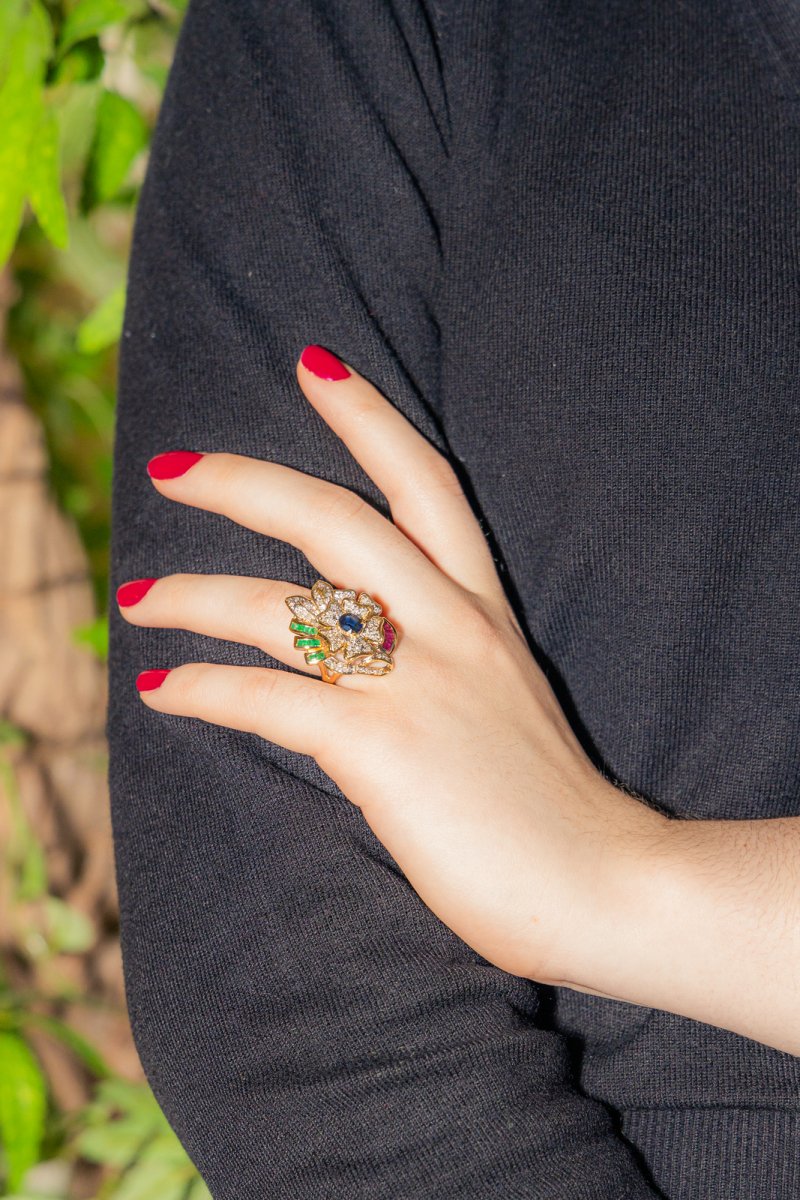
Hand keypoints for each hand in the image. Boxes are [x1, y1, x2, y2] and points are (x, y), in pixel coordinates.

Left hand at [117, 344, 663, 984]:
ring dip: (196, 597)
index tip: (313, 364)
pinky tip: (166, 692)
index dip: (369, 416)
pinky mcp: (385, 750)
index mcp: (481, 612)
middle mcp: (449, 629)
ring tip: (138, 602)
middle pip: (334, 521)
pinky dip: (206, 690)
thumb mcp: (503, 702)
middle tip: (170, 468)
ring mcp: (418, 685)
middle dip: (244, 482)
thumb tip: (352, 660)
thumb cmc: (549, 807)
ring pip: (282, 610)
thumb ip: (441, 663)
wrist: (604, 887)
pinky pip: (270, 701)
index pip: (425, 485)